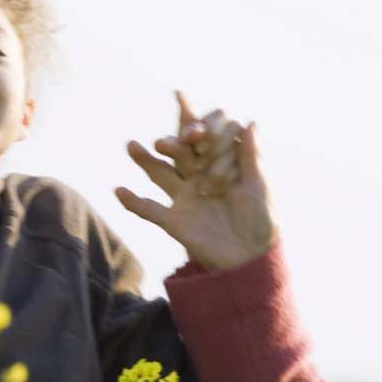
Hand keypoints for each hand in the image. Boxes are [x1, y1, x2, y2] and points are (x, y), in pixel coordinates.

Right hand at [114, 92, 276, 270]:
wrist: (251, 260)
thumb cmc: (262, 222)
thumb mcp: (258, 187)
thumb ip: (251, 157)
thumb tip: (250, 121)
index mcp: (221, 166)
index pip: (207, 141)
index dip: (204, 133)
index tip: (202, 131)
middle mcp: (199, 178)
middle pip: (180, 153)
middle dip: (173, 143)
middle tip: (167, 140)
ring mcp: (184, 198)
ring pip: (159, 174)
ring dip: (144, 160)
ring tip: (130, 144)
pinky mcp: (174, 221)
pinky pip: (150, 210)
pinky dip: (133, 202)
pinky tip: (118, 190)